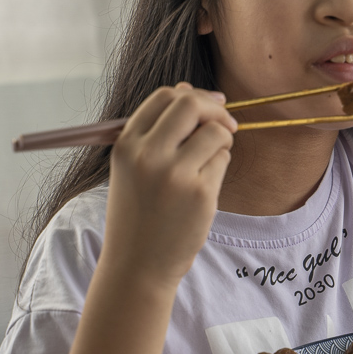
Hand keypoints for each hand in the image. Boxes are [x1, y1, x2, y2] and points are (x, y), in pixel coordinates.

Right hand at [102, 83, 237, 287]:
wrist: (138, 265)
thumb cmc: (139, 213)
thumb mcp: (134, 167)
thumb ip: (158, 129)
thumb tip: (188, 88)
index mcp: (126, 144)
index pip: (164, 96)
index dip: (193, 95)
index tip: (209, 107)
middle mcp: (148, 155)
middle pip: (192, 104)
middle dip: (216, 109)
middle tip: (226, 124)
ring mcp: (175, 174)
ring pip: (216, 132)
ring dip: (221, 142)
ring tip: (207, 166)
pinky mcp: (200, 193)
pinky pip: (223, 160)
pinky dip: (220, 167)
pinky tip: (204, 188)